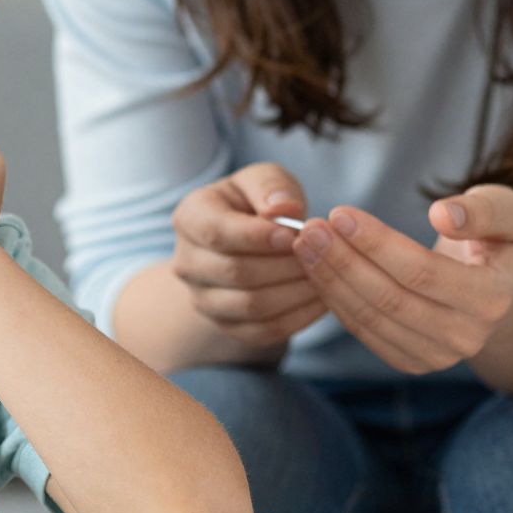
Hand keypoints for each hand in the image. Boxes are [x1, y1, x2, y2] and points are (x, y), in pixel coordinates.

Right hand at [169, 162, 325, 348]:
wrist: (247, 245)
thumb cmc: (257, 204)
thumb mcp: (263, 181)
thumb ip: (271, 187)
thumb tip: (283, 209)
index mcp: (190, 218)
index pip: (217, 232)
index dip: (257, 236)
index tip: (294, 235)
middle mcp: (187, 263)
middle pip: (234, 272)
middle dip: (283, 265)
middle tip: (321, 256)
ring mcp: (203, 299)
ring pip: (250, 306)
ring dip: (294, 293)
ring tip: (325, 276)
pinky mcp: (227, 326)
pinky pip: (263, 331)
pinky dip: (297, 318)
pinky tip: (322, 300)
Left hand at [293, 184, 512, 374]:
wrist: (497, 287)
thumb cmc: (494, 239)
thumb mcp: (505, 211)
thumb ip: (482, 210)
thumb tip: (443, 214)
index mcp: (492, 299)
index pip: (422, 272)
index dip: (377, 244)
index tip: (340, 213)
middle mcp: (467, 336)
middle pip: (390, 299)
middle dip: (344, 261)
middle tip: (310, 228)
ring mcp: (438, 356)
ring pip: (371, 318)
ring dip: (331, 280)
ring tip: (305, 244)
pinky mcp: (411, 361)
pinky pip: (364, 331)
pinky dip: (335, 300)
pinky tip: (316, 268)